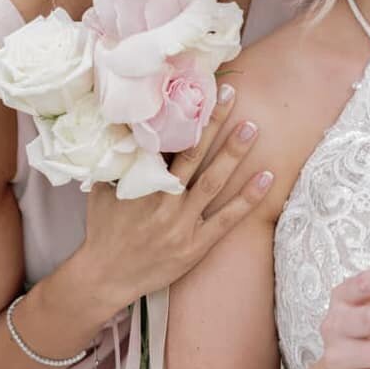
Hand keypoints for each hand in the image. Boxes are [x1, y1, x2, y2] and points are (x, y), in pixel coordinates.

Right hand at [78, 86, 272, 308]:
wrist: (104, 277)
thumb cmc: (104, 230)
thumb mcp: (102, 188)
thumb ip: (117, 158)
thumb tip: (123, 122)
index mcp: (141, 182)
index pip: (166, 141)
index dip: (184, 116)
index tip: (199, 91)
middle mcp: (163, 200)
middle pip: (194, 154)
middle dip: (213, 123)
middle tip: (231, 95)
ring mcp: (181, 223)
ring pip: (213, 182)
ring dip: (233, 153)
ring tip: (251, 127)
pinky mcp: (196, 245)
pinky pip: (227, 219)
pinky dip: (248, 198)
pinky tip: (266, 177)